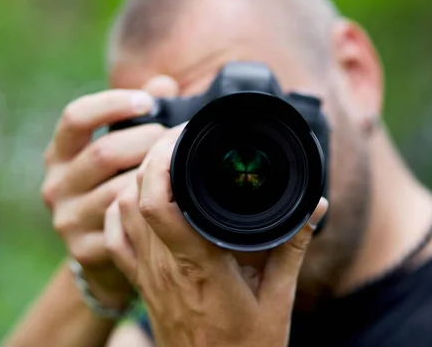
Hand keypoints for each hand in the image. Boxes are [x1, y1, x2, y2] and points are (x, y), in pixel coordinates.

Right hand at [41, 76, 177, 307]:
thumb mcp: (121, 150)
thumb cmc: (118, 187)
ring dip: (154, 176)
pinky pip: (125, 223)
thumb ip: (139, 116)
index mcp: (59, 154)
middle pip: (105, 153)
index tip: (147, 102)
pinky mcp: (84, 249)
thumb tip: (163, 84)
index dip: (112, 104)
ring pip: (119, 189)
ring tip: (177, 168)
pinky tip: (167, 201)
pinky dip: (149, 208)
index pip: (75, 117)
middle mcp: (56, 185)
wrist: (108, 253)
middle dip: (147, 141)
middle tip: (173, 141)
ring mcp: (67, 219)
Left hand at [104, 126, 327, 345]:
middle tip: (180, 137)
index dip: (163, 158)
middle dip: (152, 155)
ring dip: (136, 178)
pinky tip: (137, 197)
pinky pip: (115, 238)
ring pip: (121, 210)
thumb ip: (294, 245)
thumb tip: (315, 204)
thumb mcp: (280, 297)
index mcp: (199, 264)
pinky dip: (120, 209)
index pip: (159, 201)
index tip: (186, 134)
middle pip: (135, 195)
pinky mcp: (141, 285)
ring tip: (166, 160)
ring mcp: (148, 276)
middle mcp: (164, 266)